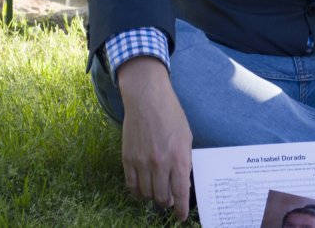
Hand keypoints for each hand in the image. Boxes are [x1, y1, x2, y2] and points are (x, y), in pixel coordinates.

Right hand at [117, 57, 192, 219]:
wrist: (147, 99)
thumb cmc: (171, 115)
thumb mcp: (186, 138)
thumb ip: (184, 161)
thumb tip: (182, 183)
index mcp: (179, 157)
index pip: (180, 193)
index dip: (181, 209)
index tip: (181, 216)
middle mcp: (160, 163)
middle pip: (162, 197)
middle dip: (167, 203)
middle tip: (169, 201)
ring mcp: (142, 162)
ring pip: (146, 194)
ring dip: (152, 197)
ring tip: (156, 194)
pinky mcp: (128, 159)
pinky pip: (131, 185)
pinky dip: (137, 191)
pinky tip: (142, 190)